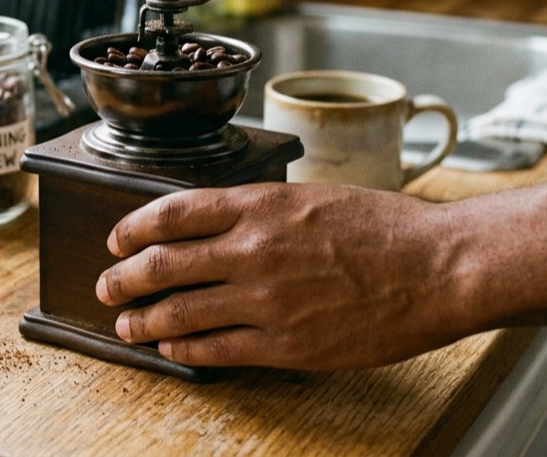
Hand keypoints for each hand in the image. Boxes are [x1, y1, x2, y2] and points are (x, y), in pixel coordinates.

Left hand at [95, 183, 471, 369]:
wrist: (438, 268)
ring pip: (180, 311)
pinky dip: (185, 349)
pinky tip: (173, 349)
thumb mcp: (316, 196)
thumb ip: (265, 210)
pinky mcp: (286, 343)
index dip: (133, 226)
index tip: (116, 238)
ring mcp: (267, 299)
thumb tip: (223, 223)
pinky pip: (217, 349)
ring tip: (127, 325)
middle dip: (124, 277)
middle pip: (163, 262)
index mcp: (262, 205)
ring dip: (144, 319)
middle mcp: (254, 248)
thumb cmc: (388, 229)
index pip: (173, 211)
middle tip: (108, 285)